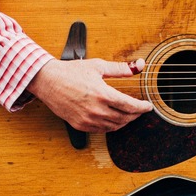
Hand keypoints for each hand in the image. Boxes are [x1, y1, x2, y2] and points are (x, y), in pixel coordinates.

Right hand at [28, 57, 152, 131]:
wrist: (47, 81)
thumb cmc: (71, 71)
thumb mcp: (98, 66)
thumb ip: (121, 68)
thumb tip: (139, 66)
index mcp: (102, 94)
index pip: (130, 106)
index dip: (142, 107)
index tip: (148, 106)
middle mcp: (96, 110)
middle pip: (125, 118)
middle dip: (135, 115)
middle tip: (139, 110)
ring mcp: (87, 119)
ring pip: (114, 126)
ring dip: (125, 122)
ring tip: (128, 115)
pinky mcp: (80, 125)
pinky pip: (101, 130)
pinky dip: (111, 126)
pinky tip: (113, 119)